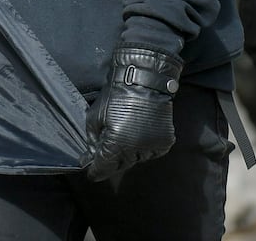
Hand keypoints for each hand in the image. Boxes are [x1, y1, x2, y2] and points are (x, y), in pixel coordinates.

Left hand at [83, 45, 181, 180]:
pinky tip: (138, 134)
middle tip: (104, 154)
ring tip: (123, 137)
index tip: (91, 174)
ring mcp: (152, 147)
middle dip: (111, 161)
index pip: (104, 167)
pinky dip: (143, 147)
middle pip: (120, 165)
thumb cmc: (117, 95)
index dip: (96, 172)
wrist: (145, 81)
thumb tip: (90, 155)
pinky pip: (150, 152)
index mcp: (116, 144)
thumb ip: (93, 139)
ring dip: (128, 153)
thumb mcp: (95, 116)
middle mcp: (136, 150)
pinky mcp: (165, 143)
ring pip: (136, 159)